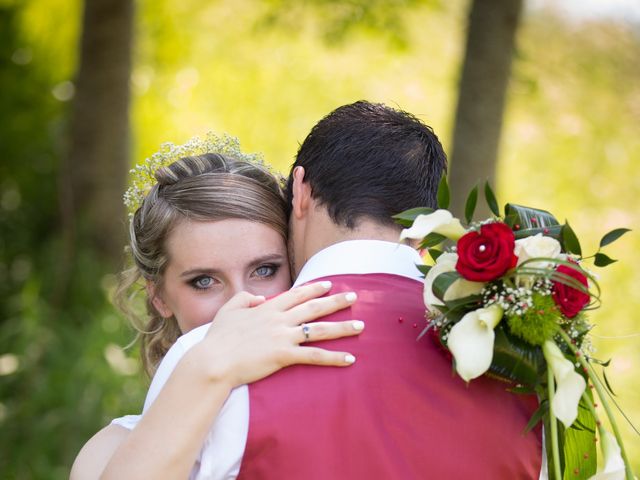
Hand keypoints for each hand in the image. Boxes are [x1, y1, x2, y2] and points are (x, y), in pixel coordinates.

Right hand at [195, 281, 362, 387]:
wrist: (214, 361)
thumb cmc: (218, 338)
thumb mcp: (228, 310)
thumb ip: (244, 299)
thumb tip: (260, 298)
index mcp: (267, 309)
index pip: (296, 295)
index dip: (314, 289)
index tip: (329, 284)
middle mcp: (279, 320)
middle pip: (313, 308)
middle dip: (336, 302)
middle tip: (354, 297)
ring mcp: (283, 337)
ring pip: (319, 330)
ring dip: (342, 327)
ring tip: (361, 325)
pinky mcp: (284, 356)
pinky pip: (314, 356)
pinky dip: (334, 357)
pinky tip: (350, 358)